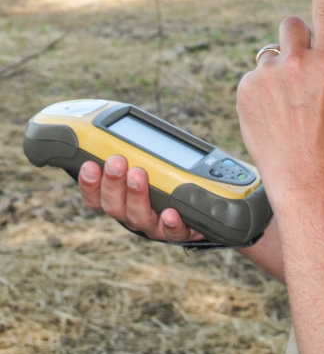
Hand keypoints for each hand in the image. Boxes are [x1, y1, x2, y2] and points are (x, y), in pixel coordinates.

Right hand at [78, 155, 204, 241]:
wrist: (205, 198)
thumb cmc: (169, 175)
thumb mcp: (146, 158)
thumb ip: (130, 145)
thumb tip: (116, 121)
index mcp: (120, 197)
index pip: (95, 195)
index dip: (89, 183)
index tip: (89, 164)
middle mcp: (132, 213)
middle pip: (113, 206)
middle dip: (113, 182)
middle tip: (116, 162)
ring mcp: (154, 224)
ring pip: (139, 217)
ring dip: (136, 196)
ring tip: (138, 175)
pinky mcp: (179, 231)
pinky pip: (173, 232)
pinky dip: (170, 223)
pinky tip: (170, 212)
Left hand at [236, 0, 323, 207]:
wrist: (300, 173)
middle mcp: (296, 63)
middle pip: (290, 26)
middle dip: (296, 41)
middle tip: (299, 67)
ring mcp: (268, 75)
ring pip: (270, 54)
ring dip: (277, 69)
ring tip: (285, 101)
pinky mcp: (246, 88)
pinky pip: (254, 75)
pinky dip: (261, 88)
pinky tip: (271, 110)